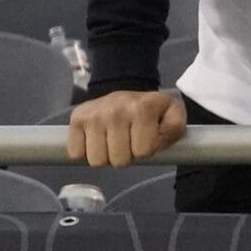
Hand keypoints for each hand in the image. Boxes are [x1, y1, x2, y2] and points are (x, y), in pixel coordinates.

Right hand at [67, 91, 186, 168]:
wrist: (125, 89)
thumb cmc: (150, 109)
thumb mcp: (172, 114)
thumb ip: (174, 129)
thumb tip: (158, 142)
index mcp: (143, 108)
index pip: (143, 152)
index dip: (147, 150)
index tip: (146, 139)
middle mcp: (115, 110)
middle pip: (119, 161)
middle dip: (126, 156)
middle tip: (129, 141)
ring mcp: (93, 115)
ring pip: (97, 161)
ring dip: (106, 156)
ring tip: (114, 141)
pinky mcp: (76, 120)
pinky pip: (76, 155)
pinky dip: (86, 153)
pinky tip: (97, 140)